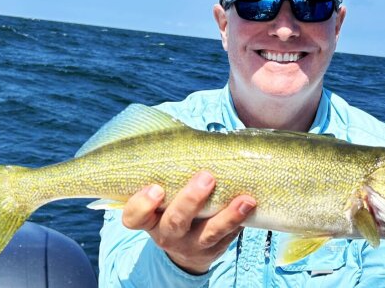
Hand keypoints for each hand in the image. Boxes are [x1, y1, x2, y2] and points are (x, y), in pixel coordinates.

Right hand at [121, 171, 256, 273]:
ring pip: (208, 234)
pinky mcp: (213, 250)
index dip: (141, 205)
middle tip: (206, 177)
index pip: (134, 217)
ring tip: (245, 200)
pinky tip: (250, 206)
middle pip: (175, 222)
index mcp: (149, 219)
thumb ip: (168, 174)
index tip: (156, 189)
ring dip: (227, 216)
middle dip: (190, 200)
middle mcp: (167, 234)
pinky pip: (228, 237)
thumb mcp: (164, 196)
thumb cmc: (173, 207)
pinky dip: (240, 221)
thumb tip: (188, 135)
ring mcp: (192, 245)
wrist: (188, 249)